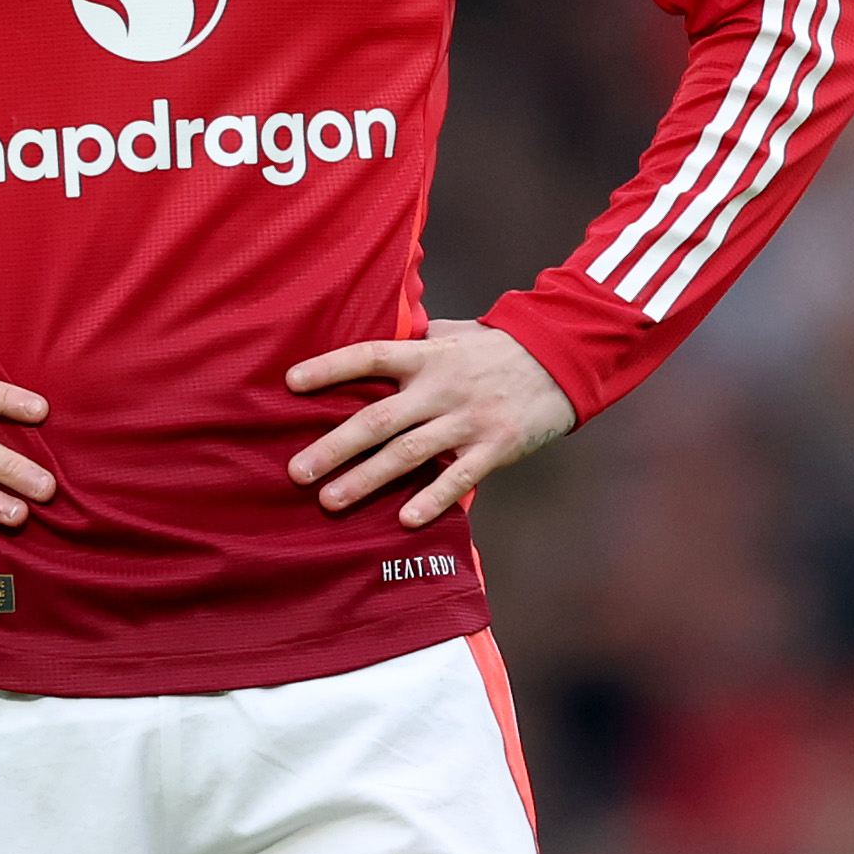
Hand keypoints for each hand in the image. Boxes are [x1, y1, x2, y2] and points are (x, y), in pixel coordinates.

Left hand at [285, 319, 575, 528]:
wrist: (563, 359)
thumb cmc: (496, 348)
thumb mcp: (452, 334)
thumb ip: (413, 342)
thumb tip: (370, 346)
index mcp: (426, 356)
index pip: (369, 357)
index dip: (329, 368)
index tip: (290, 383)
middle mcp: (441, 388)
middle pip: (378, 418)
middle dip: (334, 447)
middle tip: (296, 471)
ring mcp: (468, 420)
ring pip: (408, 453)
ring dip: (366, 479)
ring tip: (329, 500)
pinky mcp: (495, 448)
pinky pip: (458, 478)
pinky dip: (431, 500)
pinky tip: (404, 520)